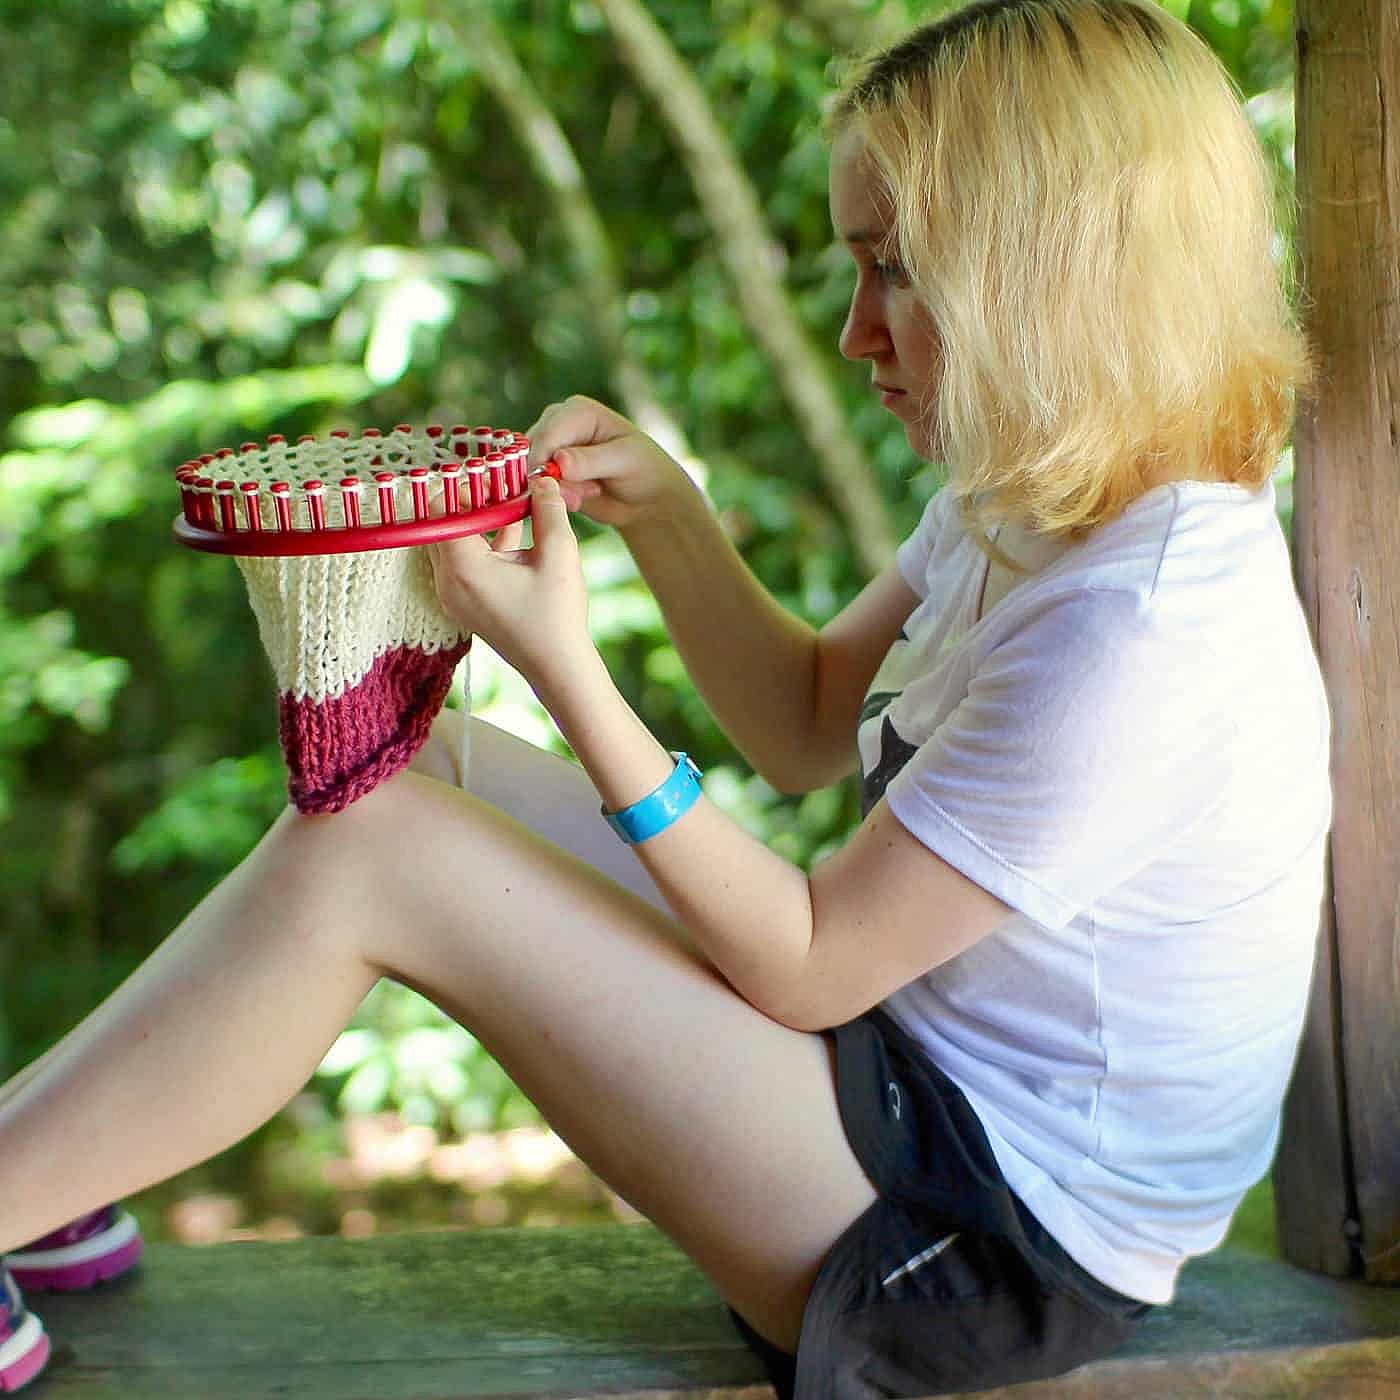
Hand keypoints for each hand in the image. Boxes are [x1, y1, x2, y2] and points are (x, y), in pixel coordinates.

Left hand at [428, 474, 591, 688]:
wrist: (558, 666)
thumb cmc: (558, 615)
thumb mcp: (559, 553)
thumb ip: (548, 509)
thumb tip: (541, 480)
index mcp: (463, 567)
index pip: (440, 510)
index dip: (464, 489)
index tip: (491, 481)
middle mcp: (448, 582)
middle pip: (442, 526)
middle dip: (470, 504)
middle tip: (500, 490)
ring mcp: (453, 596)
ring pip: (452, 544)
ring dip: (478, 523)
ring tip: (511, 507)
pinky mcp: (465, 605)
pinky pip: (463, 563)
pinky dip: (482, 545)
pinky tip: (514, 531)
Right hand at [527, 395, 689, 529]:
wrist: (646, 496)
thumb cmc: (643, 469)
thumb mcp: (624, 461)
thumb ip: (590, 461)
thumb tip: (558, 461)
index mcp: (577, 411)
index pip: (546, 434)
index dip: (544, 463)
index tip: (561, 488)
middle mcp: (558, 424)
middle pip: (531, 453)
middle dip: (552, 481)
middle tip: (583, 495)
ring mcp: (550, 449)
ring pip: (530, 473)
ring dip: (556, 491)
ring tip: (589, 493)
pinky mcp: (547, 472)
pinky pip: (535, 489)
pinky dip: (554, 498)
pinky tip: (579, 499)